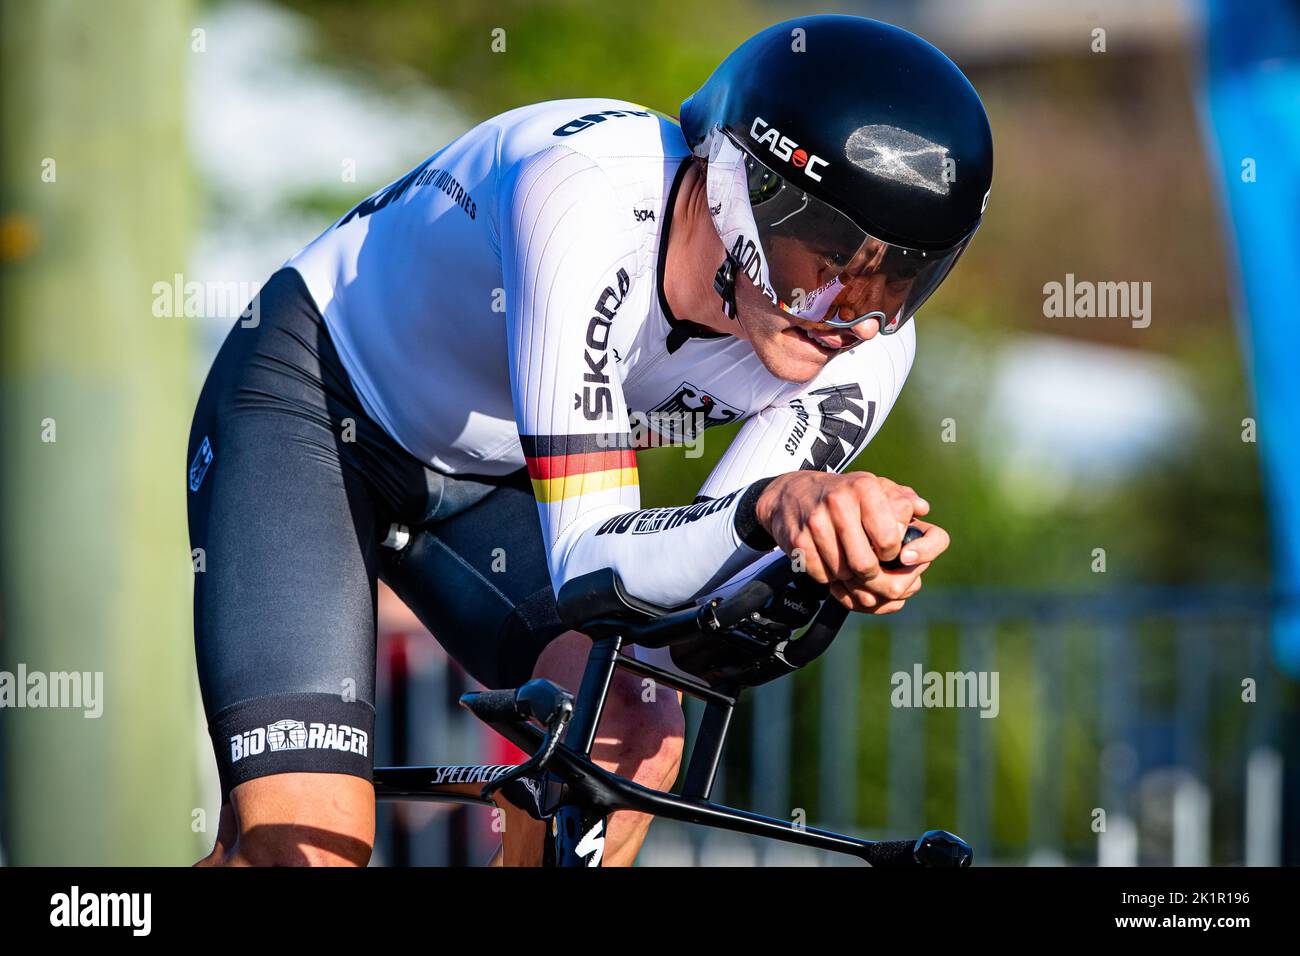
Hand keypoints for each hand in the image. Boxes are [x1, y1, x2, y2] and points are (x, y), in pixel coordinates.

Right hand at [755, 472, 947, 612]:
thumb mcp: (875, 489)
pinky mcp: (797, 540)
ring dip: (848, 575)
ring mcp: (815, 521)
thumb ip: (904, 499)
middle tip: (869, 566)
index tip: (886, 551)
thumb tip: (923, 509)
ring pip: (843, 573)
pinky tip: (828, 559)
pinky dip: (828, 576)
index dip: (892, 554)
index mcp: (865, 487)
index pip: (889, 540)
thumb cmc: (844, 495)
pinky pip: (821, 576)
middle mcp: (839, 501)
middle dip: (871, 573)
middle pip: (865, 565)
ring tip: (846, 559)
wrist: (792, 494)